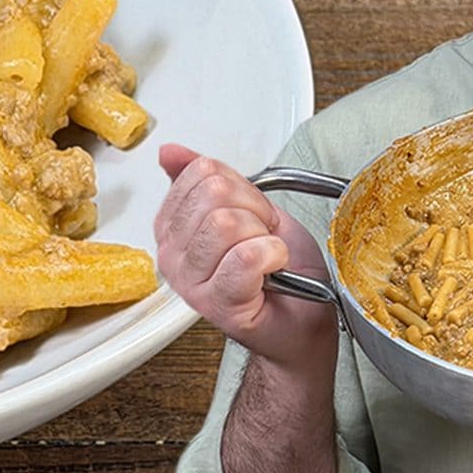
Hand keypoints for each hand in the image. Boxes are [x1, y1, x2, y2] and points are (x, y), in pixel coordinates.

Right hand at [154, 143, 335, 370]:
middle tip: (262, 236)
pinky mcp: (219, 304)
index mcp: (172, 228)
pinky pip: (246, 257)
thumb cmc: (281, 270)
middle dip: (254, 209)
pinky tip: (273, 269)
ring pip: (226, 223)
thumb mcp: (246, 207)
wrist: (303, 319)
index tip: (252, 214)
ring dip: (263, 235)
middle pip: (213, 194)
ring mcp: (192, 283)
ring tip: (267, 255)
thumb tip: (169, 153)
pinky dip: (272, 256)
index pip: (200, 173)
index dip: (241, 187)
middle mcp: (173, 256)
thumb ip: (208, 178)